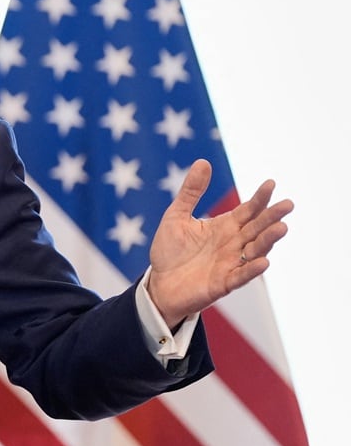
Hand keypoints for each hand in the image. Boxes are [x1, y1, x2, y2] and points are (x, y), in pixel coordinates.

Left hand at [147, 159, 292, 326]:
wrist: (159, 284)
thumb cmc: (170, 250)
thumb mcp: (177, 216)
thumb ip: (191, 192)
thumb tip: (203, 161)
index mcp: (224, 227)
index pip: (248, 210)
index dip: (259, 198)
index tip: (270, 183)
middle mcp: (233, 244)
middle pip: (257, 228)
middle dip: (272, 217)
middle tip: (288, 204)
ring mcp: (230, 264)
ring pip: (255, 251)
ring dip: (268, 240)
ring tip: (281, 228)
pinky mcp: (222, 283)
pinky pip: (241, 276)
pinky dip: (252, 270)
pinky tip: (263, 261)